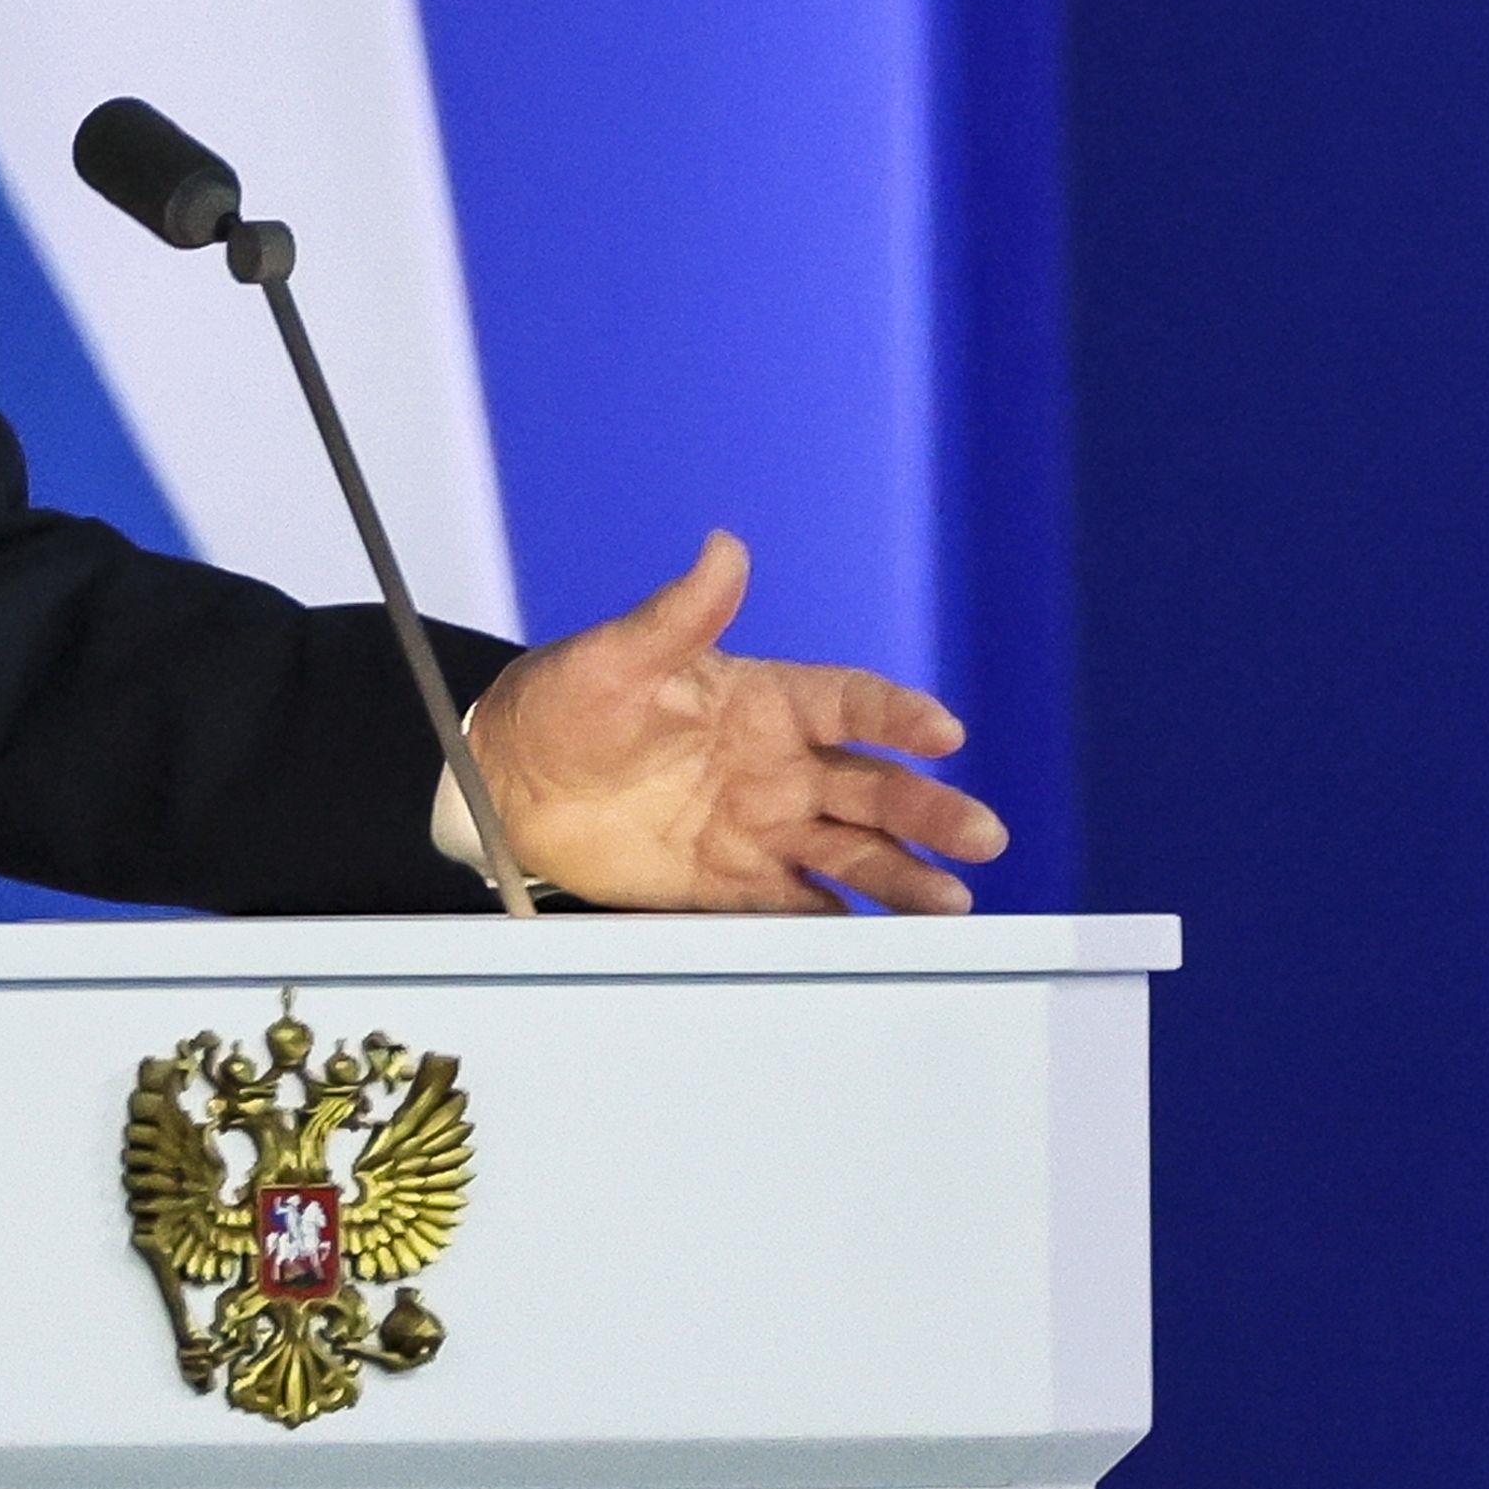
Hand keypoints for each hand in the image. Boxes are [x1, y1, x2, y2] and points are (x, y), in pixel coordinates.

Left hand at [465, 532, 1004, 913]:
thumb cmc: (564, 702)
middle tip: (980, 836)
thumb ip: (678, 613)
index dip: (897, 715)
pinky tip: (874, 940)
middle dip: (928, 810)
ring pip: (852, 851)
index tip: (942, 732)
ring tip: (949, 903)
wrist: (508, 784)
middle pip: (872, 787)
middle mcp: (779, 766)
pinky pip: (797, 905)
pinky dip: (836, 923)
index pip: (848, 704)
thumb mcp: (616, 654)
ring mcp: (761, 828)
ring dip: (902, 874)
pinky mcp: (733, 884)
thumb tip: (724, 548)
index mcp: (764, 700)